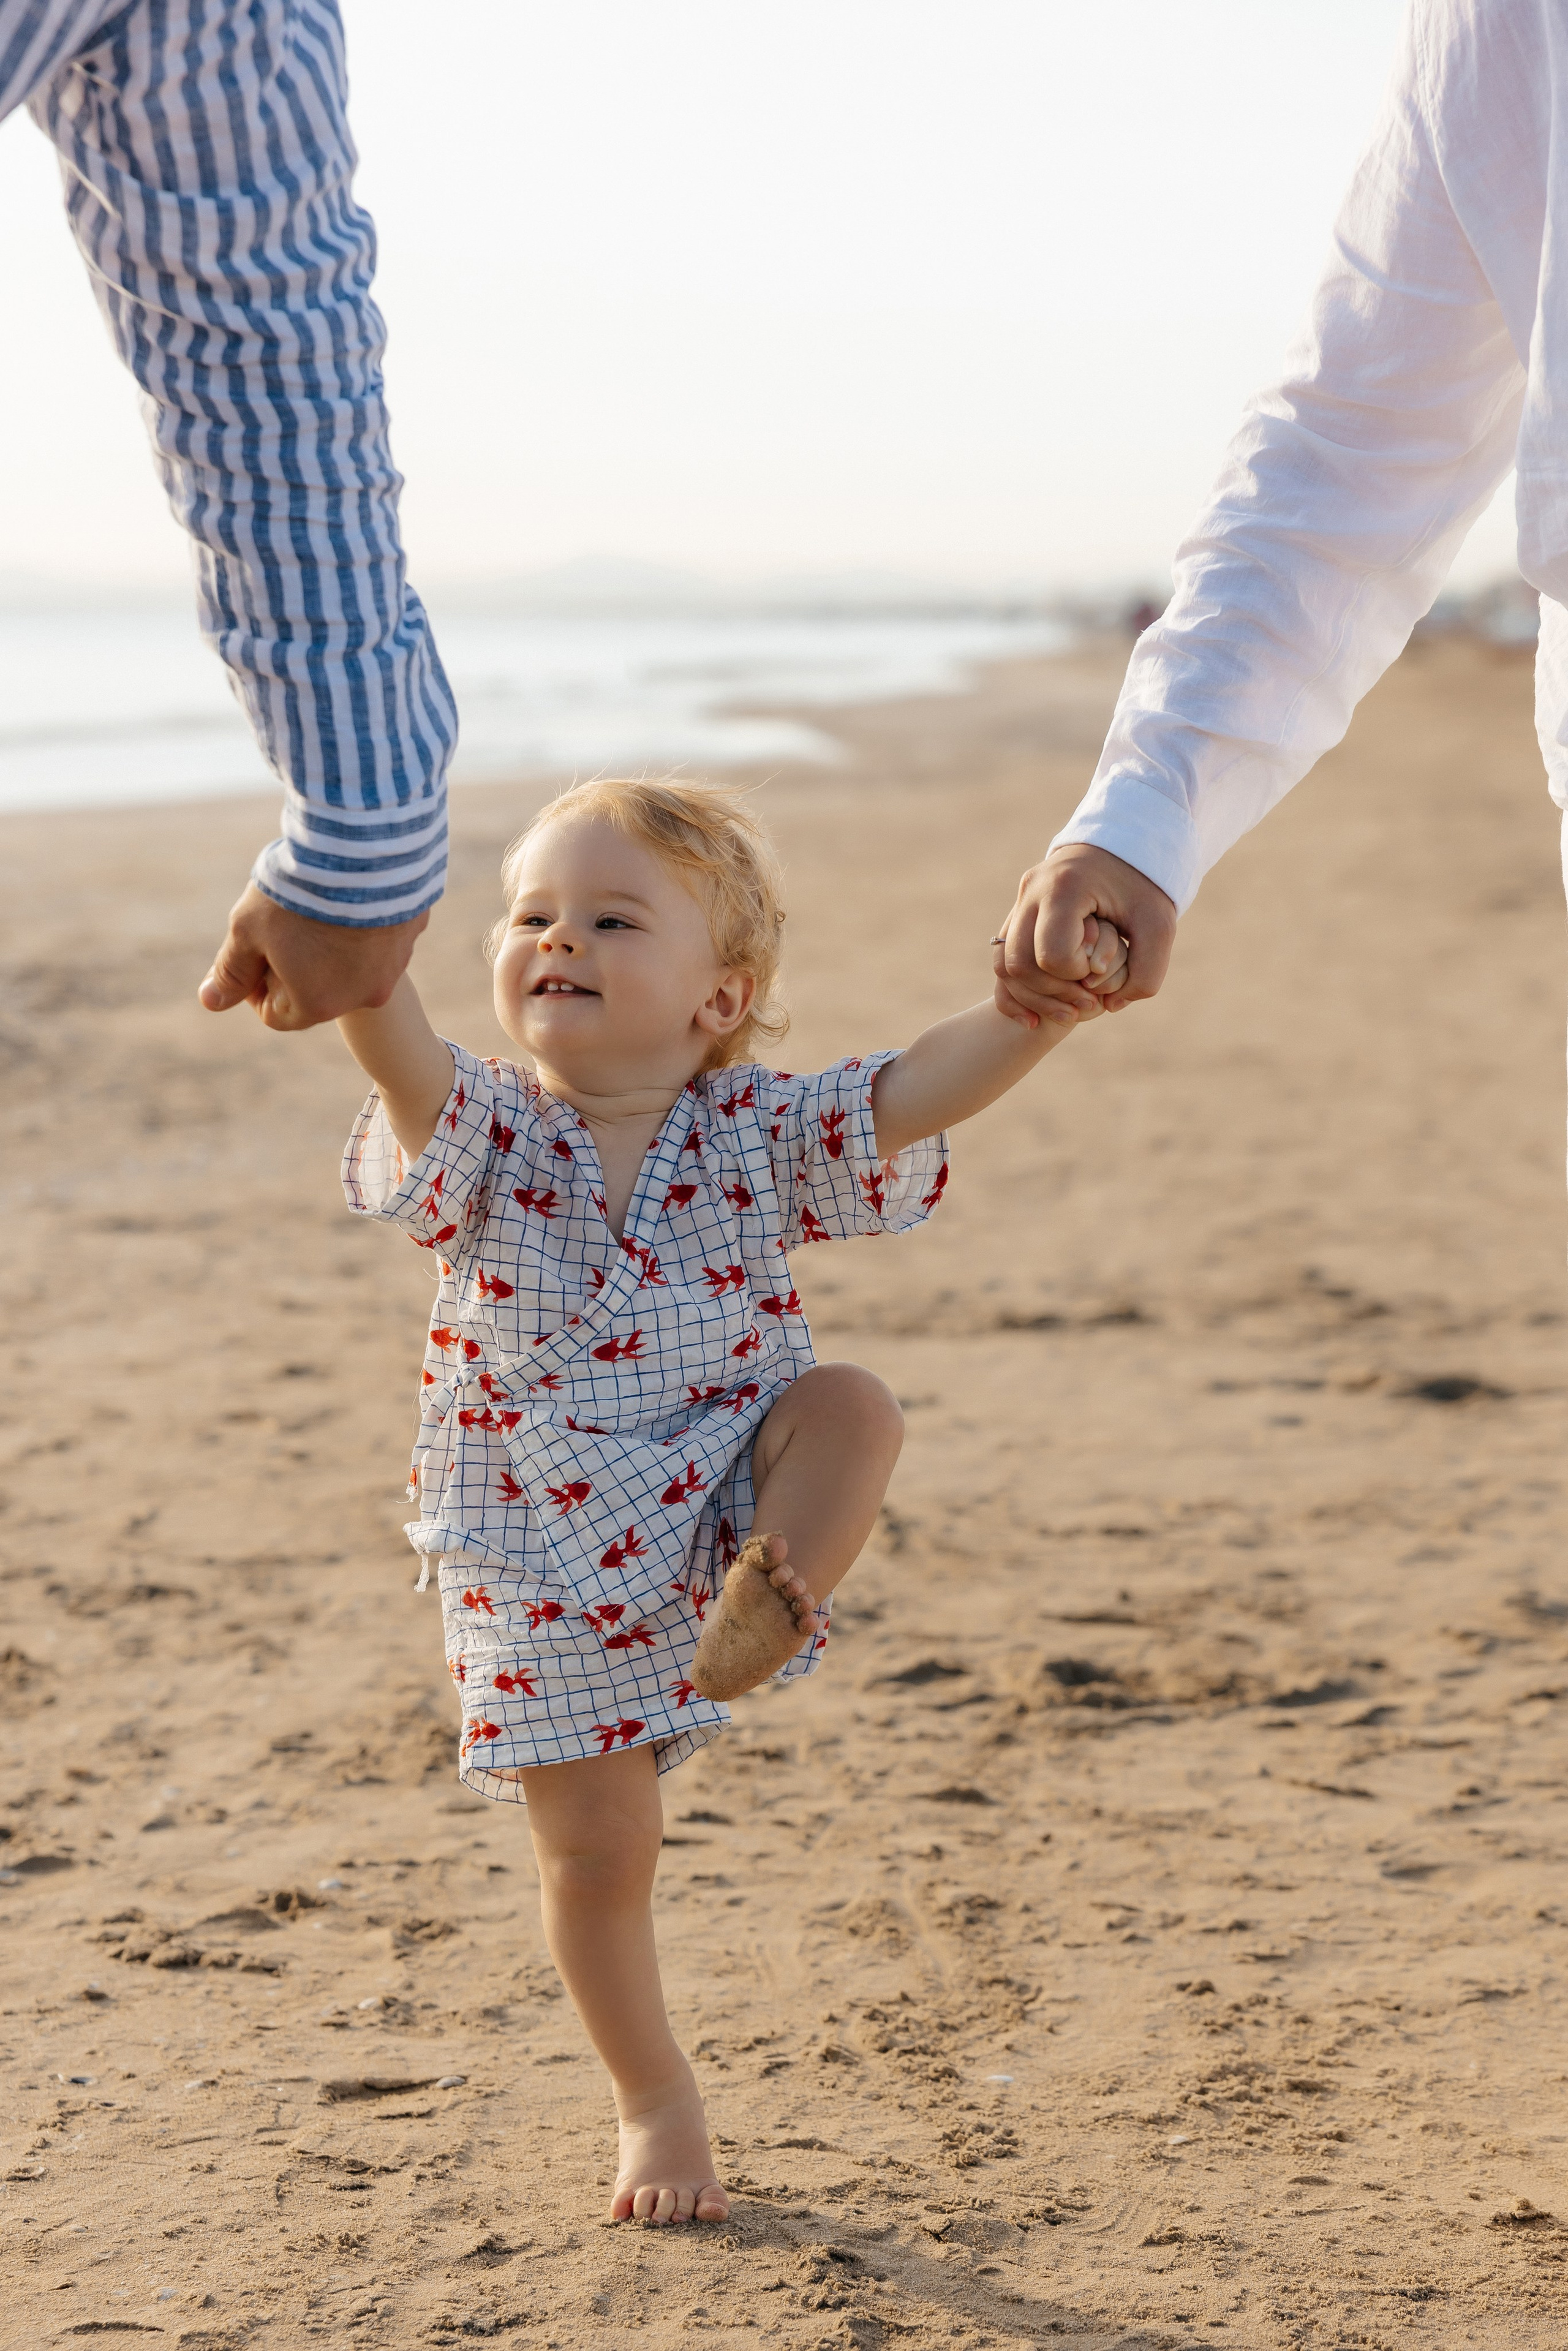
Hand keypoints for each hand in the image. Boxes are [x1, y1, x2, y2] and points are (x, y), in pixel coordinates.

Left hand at [198, 882, 428, 1029]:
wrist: (362, 843)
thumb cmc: (297, 891)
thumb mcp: (248, 929)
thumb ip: (230, 970)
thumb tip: (210, 1002)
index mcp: (318, 1003)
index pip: (276, 1015)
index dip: (254, 987)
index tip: (252, 951)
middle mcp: (363, 995)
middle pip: (317, 991)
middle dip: (295, 964)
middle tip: (283, 921)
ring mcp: (394, 965)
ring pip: (352, 964)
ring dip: (330, 943)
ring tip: (317, 900)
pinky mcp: (413, 932)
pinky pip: (382, 935)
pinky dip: (363, 920)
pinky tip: (350, 889)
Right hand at [992, 843, 1175, 1027]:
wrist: (1123, 848)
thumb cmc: (1143, 887)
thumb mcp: (1159, 926)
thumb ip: (1146, 972)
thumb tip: (1110, 1005)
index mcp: (1064, 888)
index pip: (1052, 955)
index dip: (1076, 975)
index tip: (1100, 969)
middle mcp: (1032, 892)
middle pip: (1019, 963)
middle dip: (1052, 994)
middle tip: (1088, 1004)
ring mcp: (1020, 902)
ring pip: (1004, 965)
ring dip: (1032, 998)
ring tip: (1069, 1013)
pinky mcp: (1018, 914)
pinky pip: (1001, 961)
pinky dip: (1014, 994)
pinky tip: (1033, 1019)